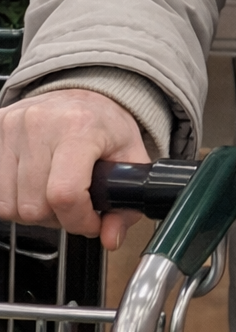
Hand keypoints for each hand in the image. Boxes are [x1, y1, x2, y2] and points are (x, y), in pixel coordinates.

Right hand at [0, 89, 147, 249]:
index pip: (65, 195)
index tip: (91, 220)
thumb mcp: (129, 157)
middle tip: (73, 201)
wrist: (79, 94)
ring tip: (52, 190)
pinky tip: (33, 184)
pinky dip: (14, 198)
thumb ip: (126, 201)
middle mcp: (41, 123)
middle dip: (57, 216)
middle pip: (34, 207)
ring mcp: (13, 127)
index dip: (79, 220)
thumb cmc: (103, 125)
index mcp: (79, 127)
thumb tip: (112, 237)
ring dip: (33, 209)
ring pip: (10, 205)